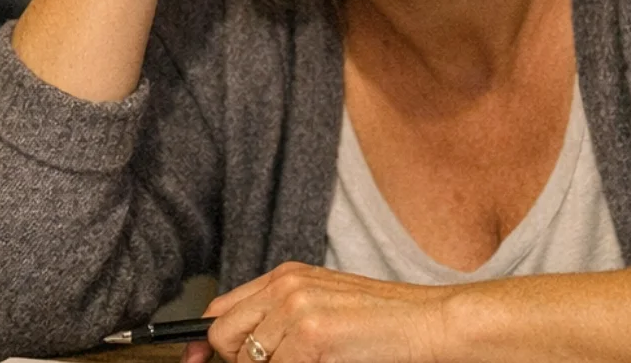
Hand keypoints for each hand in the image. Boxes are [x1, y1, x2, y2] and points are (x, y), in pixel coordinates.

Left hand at [184, 263, 451, 362]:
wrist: (433, 323)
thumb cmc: (386, 325)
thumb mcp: (323, 308)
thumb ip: (279, 319)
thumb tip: (227, 348)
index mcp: (285, 277)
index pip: (221, 311)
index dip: (210, 345)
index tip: (196, 360)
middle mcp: (285, 287)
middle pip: (224, 336)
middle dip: (241, 361)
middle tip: (284, 362)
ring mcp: (297, 309)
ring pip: (253, 360)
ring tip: (322, 360)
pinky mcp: (312, 334)